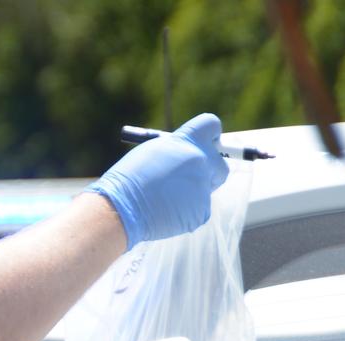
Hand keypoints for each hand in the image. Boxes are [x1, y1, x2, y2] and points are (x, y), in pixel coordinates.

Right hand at [86, 113, 229, 248]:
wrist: (123, 207)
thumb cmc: (130, 179)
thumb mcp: (153, 152)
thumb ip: (176, 151)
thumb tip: (190, 155)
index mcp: (186, 141)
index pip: (211, 125)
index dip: (211, 134)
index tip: (209, 141)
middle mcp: (200, 161)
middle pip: (221, 164)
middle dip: (212, 169)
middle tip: (194, 176)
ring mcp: (203, 187)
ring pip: (206, 190)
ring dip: (193, 193)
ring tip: (166, 197)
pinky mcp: (202, 211)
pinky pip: (199, 210)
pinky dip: (186, 212)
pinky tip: (166, 211)